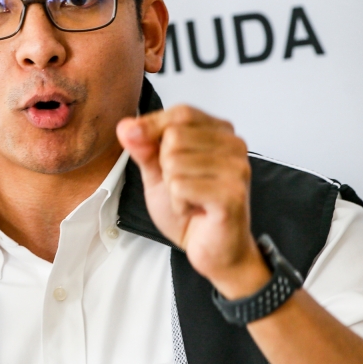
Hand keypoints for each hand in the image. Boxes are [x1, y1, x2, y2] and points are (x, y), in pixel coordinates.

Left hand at [117, 105, 269, 298]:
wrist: (214, 250)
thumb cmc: (192, 210)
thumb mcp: (158, 173)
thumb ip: (143, 148)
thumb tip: (126, 127)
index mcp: (219, 132)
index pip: (181, 113)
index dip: (151, 125)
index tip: (133, 137)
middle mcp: (233, 145)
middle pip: (174, 136)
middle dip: (164, 167)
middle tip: (182, 187)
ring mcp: (236, 168)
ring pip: (174, 162)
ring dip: (172, 189)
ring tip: (189, 200)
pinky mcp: (232, 193)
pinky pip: (181, 186)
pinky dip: (178, 203)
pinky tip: (194, 210)